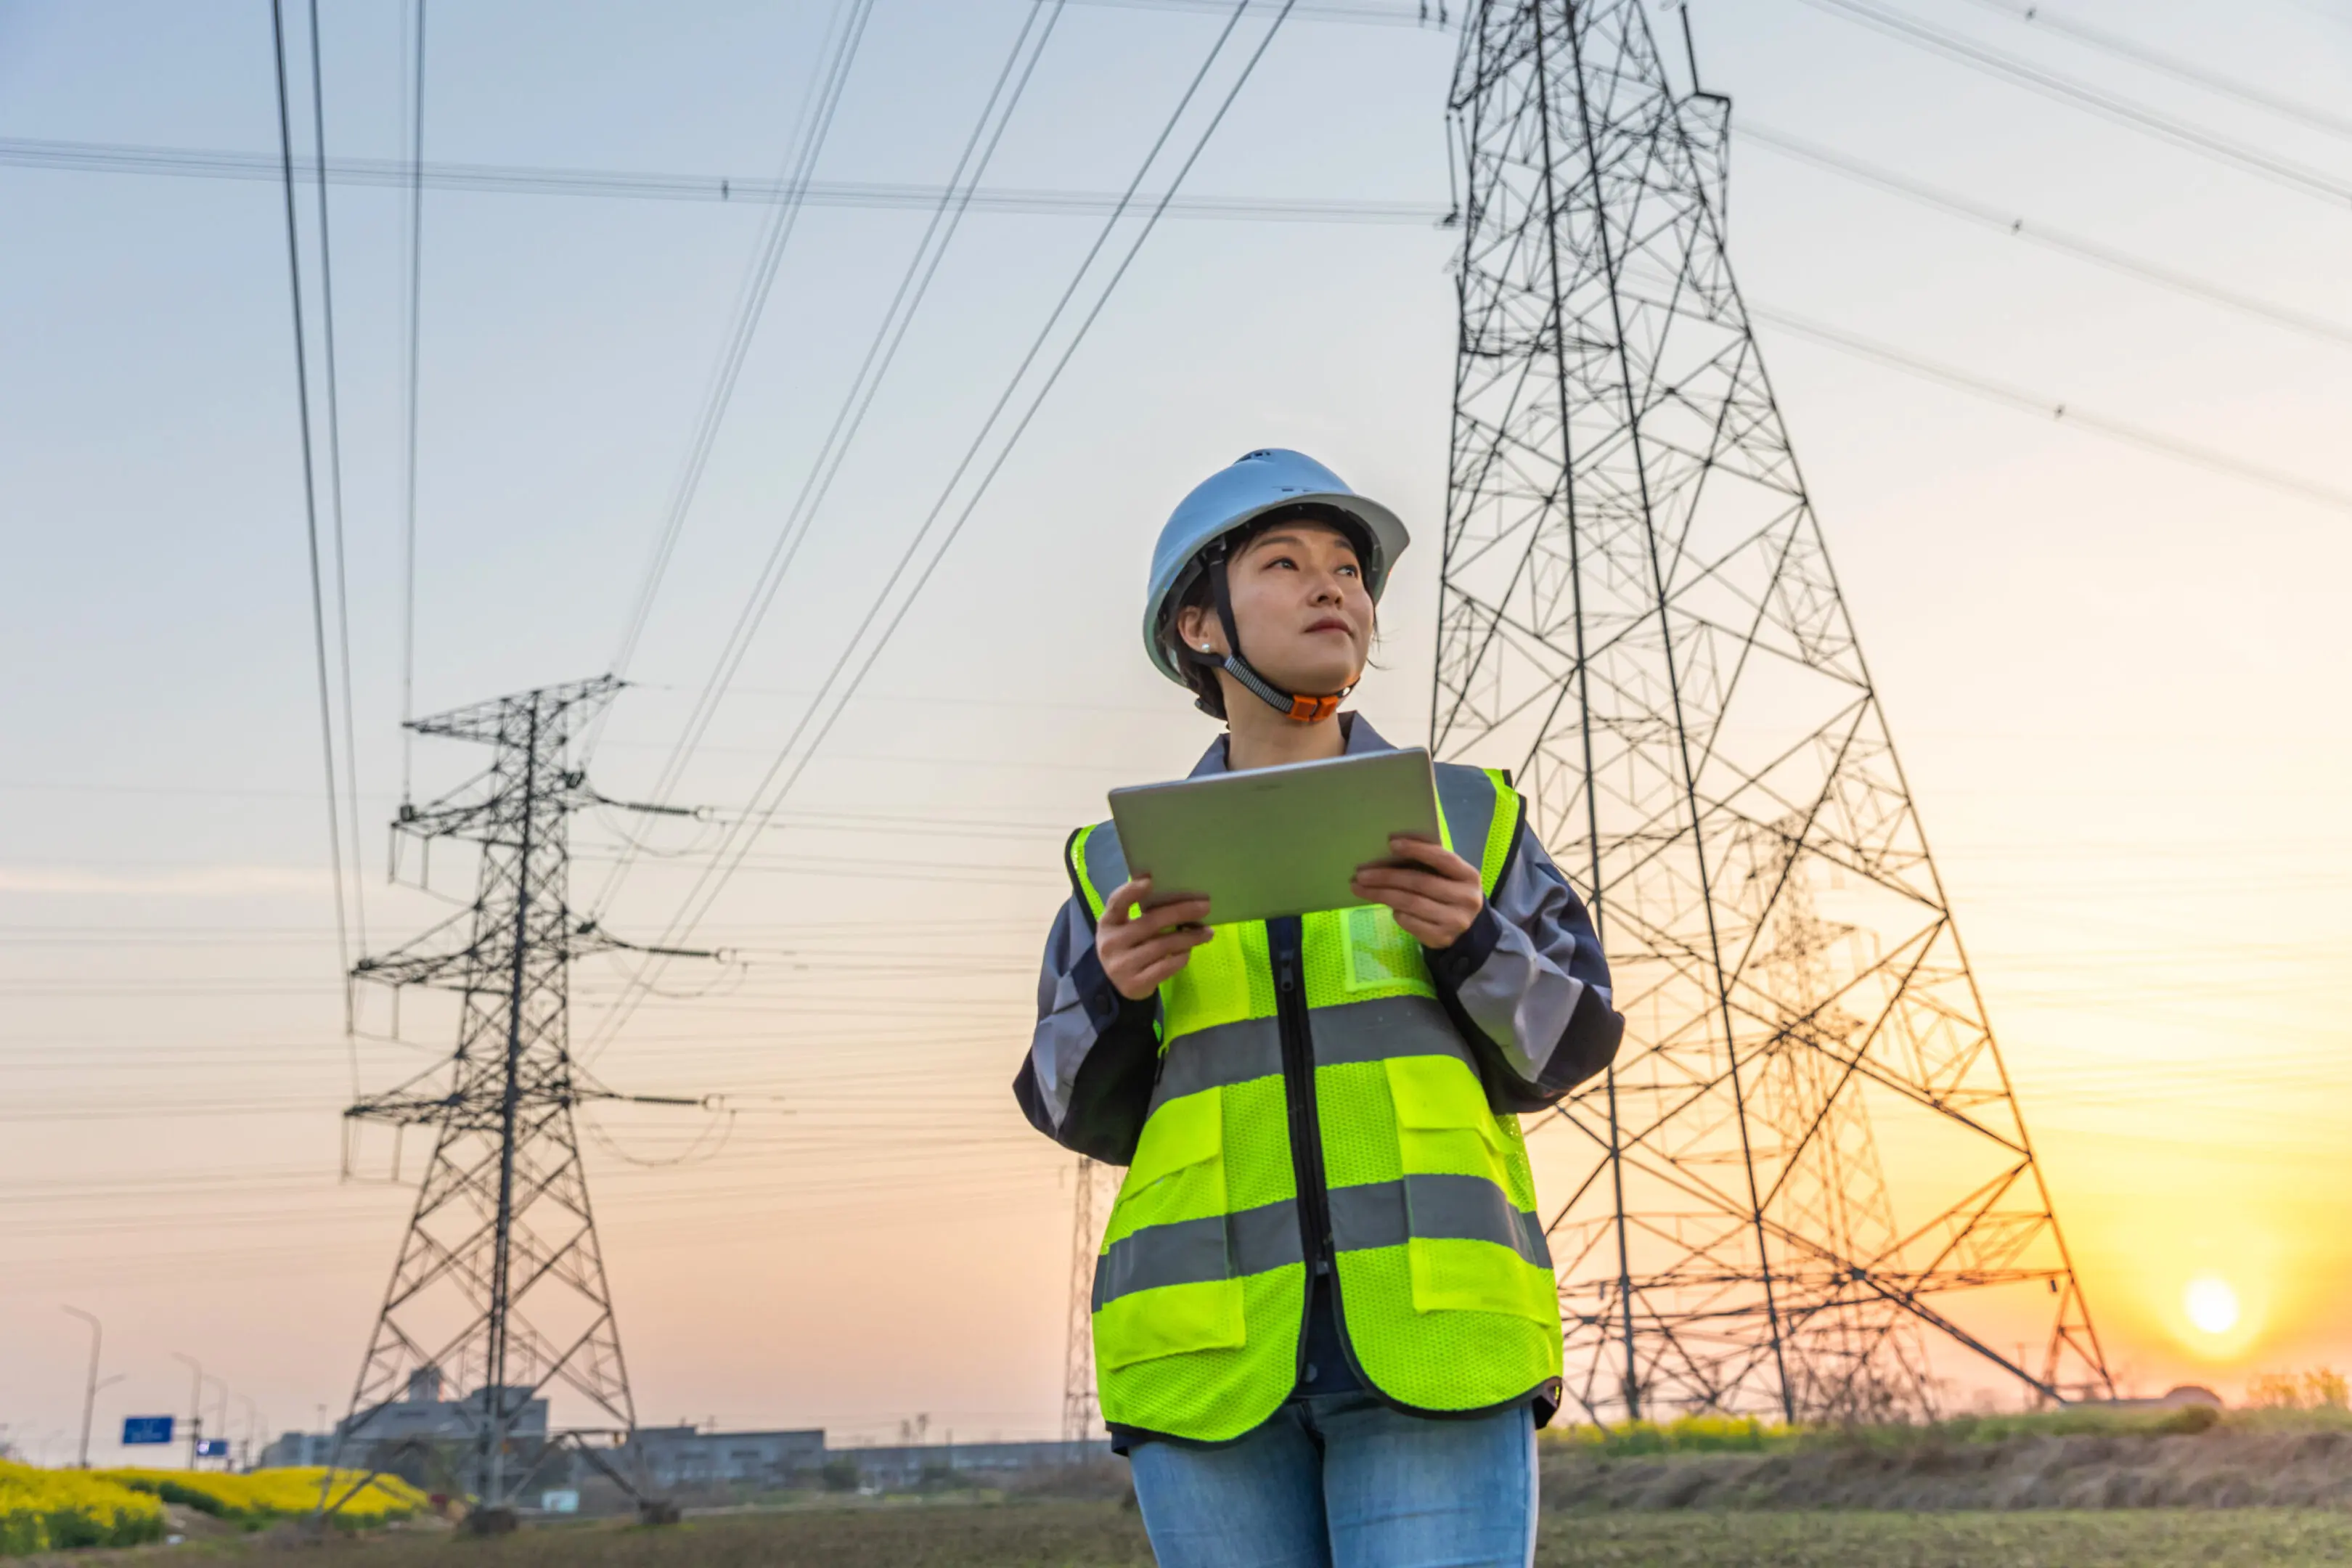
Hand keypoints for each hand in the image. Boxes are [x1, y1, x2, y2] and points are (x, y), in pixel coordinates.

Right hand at [1095, 877, 1213, 1000]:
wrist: (1118, 983)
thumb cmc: (1129, 945)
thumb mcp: (1125, 927)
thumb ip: (1142, 912)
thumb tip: (1179, 893)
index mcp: (1108, 923)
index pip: (1116, 903)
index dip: (1131, 891)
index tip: (1150, 881)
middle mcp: (1110, 943)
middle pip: (1150, 923)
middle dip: (1181, 912)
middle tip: (1205, 906)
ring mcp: (1121, 966)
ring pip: (1162, 946)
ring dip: (1189, 938)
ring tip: (1207, 933)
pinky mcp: (1134, 984)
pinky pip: (1165, 967)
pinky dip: (1181, 958)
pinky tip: (1189, 952)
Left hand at [1351, 836, 1483, 948]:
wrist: (1467, 930)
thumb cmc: (1449, 893)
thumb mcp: (1448, 877)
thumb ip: (1429, 864)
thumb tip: (1390, 850)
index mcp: (1469, 876)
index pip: (1442, 859)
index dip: (1417, 849)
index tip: (1391, 843)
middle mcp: (1466, 899)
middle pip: (1420, 883)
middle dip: (1387, 876)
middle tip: (1361, 874)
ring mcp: (1455, 921)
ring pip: (1411, 904)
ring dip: (1381, 894)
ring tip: (1360, 888)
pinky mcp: (1441, 938)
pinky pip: (1409, 922)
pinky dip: (1395, 912)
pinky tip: (1387, 906)